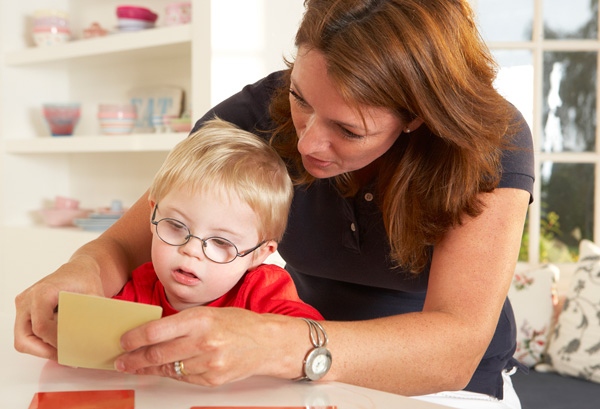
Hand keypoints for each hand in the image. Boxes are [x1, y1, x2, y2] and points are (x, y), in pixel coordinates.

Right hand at [14, 257, 103, 359]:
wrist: (78, 270)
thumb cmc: (85, 279)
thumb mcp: (94, 295)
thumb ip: (92, 315)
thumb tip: (95, 338)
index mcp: (42, 292)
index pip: (41, 327)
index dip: (55, 342)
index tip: (72, 349)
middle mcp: (27, 299)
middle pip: (25, 338)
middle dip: (45, 351)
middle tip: (65, 356)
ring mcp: (23, 305)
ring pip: (23, 339)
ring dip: (42, 348)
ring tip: (64, 351)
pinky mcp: (24, 310)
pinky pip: (26, 333)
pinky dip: (41, 341)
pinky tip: (59, 341)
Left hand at [115, 307, 301, 385]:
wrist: (267, 343)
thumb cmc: (239, 324)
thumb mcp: (209, 313)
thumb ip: (182, 323)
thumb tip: (151, 333)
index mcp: (200, 319)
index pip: (157, 331)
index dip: (134, 338)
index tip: (123, 342)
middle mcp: (203, 341)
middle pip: (157, 354)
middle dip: (134, 359)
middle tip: (120, 361)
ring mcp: (208, 363)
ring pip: (168, 369)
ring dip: (148, 369)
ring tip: (136, 367)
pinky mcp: (212, 380)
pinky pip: (183, 378)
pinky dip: (171, 374)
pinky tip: (163, 370)